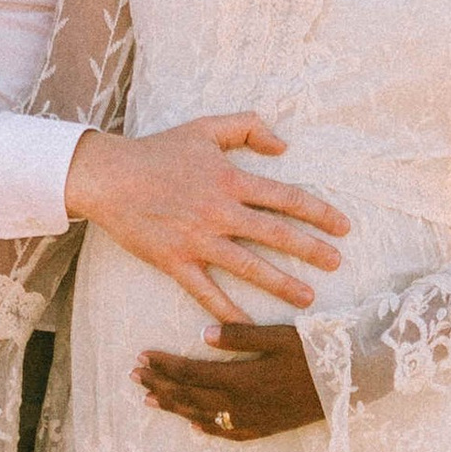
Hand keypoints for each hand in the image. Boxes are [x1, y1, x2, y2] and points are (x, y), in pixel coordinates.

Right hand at [67, 121, 348, 317]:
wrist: (108, 176)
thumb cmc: (157, 151)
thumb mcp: (205, 127)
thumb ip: (248, 126)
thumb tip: (283, 146)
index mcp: (230, 179)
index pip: (286, 198)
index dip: (319, 212)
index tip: (343, 226)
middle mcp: (219, 211)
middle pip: (276, 233)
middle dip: (311, 250)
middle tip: (337, 263)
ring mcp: (198, 240)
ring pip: (249, 266)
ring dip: (281, 284)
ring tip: (308, 298)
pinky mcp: (175, 261)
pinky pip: (206, 291)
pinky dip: (228, 310)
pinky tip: (249, 325)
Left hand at [137, 319, 325, 440]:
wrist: (355, 382)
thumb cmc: (319, 352)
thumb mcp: (280, 336)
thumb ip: (240, 336)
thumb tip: (201, 335)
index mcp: (242, 379)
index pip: (191, 373)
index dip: (164, 366)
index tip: (143, 357)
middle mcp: (243, 405)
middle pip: (191, 396)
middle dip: (160, 385)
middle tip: (135, 376)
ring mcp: (255, 420)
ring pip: (204, 416)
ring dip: (175, 407)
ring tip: (150, 400)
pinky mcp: (269, 428)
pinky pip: (230, 433)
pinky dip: (208, 428)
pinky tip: (195, 426)